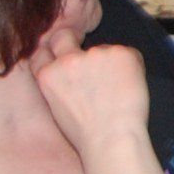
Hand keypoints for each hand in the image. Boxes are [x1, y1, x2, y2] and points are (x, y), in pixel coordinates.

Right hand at [31, 36, 151, 162]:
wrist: (111, 138)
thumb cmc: (86, 132)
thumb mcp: (57, 106)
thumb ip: (60, 82)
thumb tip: (74, 71)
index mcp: (48, 75)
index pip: (42, 51)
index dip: (52, 50)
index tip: (61, 49)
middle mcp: (68, 60)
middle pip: (65, 35)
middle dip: (72, 36)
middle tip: (86, 45)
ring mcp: (95, 54)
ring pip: (103, 49)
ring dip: (110, 62)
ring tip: (116, 90)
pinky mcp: (120, 52)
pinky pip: (128, 54)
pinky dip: (131, 67)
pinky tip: (129, 87)